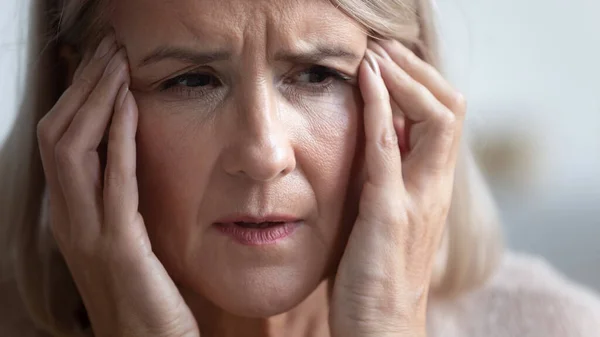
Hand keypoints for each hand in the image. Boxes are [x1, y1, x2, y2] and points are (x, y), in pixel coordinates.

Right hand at [37, 34, 198, 336]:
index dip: (77, 99)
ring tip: (116, 62)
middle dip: (83, 87)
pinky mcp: (119, 246)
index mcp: (73, 217)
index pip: (60, 143)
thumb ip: (121, 204)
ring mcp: (89, 233)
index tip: (100, 65)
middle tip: (107, 48)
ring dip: (96, 100)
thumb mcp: (126, 244)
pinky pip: (112, 181)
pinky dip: (118, 138)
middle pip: (59, 136)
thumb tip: (128, 163)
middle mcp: (71, 220)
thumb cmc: (143, 297)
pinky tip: (129, 107)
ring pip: (74, 150)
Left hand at [330, 40, 465, 336]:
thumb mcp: (386, 217)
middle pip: (449, 110)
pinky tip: (366, 80)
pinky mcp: (389, 214)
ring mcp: (415, 199)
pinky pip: (389, 151)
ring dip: (404, 79)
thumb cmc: (377, 274)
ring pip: (433, 121)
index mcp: (431, 187)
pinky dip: (379, 109)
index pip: (444, 119)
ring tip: (377, 53)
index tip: (388, 61)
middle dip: (417, 71)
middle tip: (384, 47)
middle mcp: (433, 188)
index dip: (420, 84)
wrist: (381, 328)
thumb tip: (375, 138)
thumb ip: (388, 178)